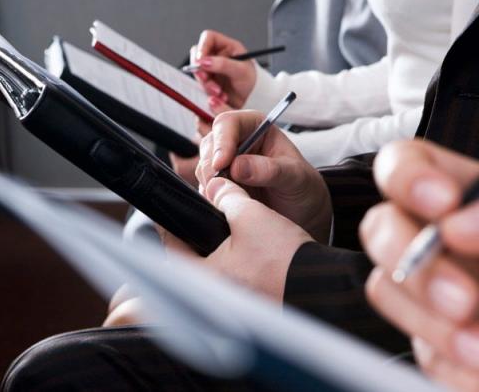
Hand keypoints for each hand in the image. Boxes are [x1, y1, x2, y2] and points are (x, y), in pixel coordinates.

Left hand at [105, 177, 313, 325]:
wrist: (321, 289)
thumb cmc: (285, 260)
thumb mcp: (251, 215)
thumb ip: (226, 196)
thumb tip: (215, 186)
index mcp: (200, 275)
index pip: (170, 241)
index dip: (174, 217)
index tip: (179, 205)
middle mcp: (208, 294)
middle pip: (188, 255)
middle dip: (194, 233)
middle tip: (202, 214)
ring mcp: (226, 302)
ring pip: (209, 266)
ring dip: (213, 246)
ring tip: (224, 227)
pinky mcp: (245, 304)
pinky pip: (228, 277)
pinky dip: (230, 261)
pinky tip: (244, 248)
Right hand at [190, 30, 256, 110]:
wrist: (253, 101)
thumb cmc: (253, 82)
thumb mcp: (240, 71)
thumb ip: (223, 64)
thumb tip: (204, 61)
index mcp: (228, 46)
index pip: (208, 37)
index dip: (202, 47)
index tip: (200, 60)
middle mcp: (218, 56)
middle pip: (198, 55)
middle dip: (201, 69)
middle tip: (206, 77)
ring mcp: (212, 69)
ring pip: (198, 71)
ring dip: (206, 83)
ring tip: (219, 91)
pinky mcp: (209, 81)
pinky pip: (201, 84)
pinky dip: (207, 90)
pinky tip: (219, 95)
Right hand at [196, 110, 331, 242]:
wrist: (303, 213)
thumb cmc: (303, 188)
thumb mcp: (296, 177)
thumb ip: (270, 170)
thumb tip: (237, 167)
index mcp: (256, 127)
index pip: (228, 123)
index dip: (221, 142)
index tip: (220, 165)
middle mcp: (237, 141)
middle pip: (209, 145)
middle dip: (211, 167)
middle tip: (222, 188)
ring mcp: (226, 164)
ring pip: (204, 167)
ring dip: (211, 184)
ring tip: (233, 199)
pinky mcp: (220, 184)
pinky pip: (205, 188)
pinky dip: (212, 197)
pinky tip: (229, 205)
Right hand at [361, 140, 478, 391]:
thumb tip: (455, 228)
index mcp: (463, 194)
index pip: (403, 164)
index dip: (406, 177)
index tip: (442, 201)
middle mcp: (437, 237)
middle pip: (380, 227)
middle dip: (412, 259)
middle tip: (462, 297)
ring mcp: (433, 289)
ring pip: (387, 289)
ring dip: (429, 321)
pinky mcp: (438, 340)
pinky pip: (422, 350)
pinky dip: (452, 361)